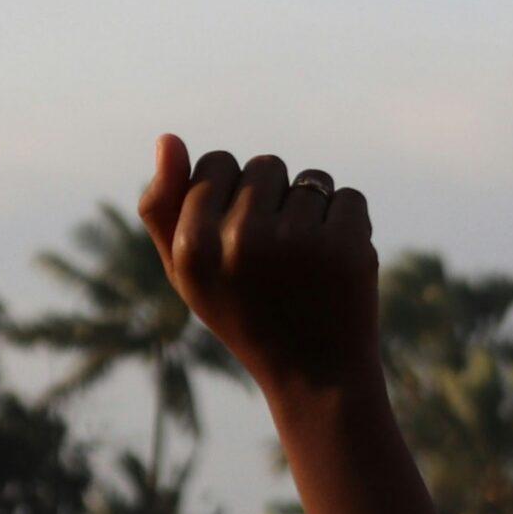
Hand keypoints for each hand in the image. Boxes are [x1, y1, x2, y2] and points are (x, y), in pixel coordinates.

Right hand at [137, 135, 380, 399]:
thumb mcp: (188, 271)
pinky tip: (336, 261)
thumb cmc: (245, 315)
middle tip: (275, 255)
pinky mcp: (346, 245)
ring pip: (310, 178)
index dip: (232, 193)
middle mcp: (240, 240)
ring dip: (313, 209)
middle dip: (273, 198)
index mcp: (193, 246)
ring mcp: (296, 242)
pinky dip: (347, 222)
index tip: (239, 234)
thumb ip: (164, 207)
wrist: (315, 374)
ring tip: (306, 260)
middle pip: (264, 164)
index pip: (214, 163)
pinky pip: (348, 196)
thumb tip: (167, 138)